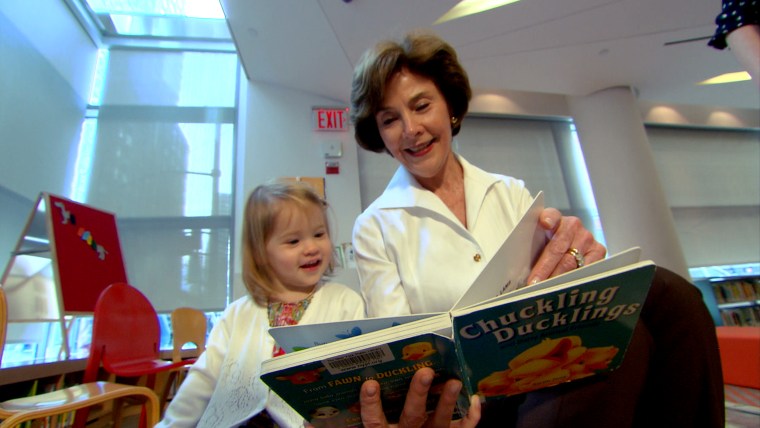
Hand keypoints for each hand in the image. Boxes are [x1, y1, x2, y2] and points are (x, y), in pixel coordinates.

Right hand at [359, 367, 480, 427]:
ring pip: (440, 422)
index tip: (370, 384)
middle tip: (425, 372)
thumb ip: (369, 415)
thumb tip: (343, 400)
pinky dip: (471, 416)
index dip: (371, 405)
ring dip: (447, 401)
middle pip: (412, 417)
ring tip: (454, 381)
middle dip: (418, 394)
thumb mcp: (381, 426)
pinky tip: (474, 399)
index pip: (375, 422)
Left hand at [527, 208, 606, 284]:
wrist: (570, 245)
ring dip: (557, 278)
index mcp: (555, 218)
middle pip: (558, 248)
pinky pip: (585, 269)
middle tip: (534, 283)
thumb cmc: (547, 245)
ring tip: (545, 290)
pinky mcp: (598, 251)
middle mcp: (573, 225)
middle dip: (544, 269)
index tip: (545, 224)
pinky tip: (563, 290)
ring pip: (570, 262)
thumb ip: (531, 248)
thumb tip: (516, 267)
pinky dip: (572, 281)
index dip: (549, 219)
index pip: (552, 215)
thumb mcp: (538, 242)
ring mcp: (587, 238)